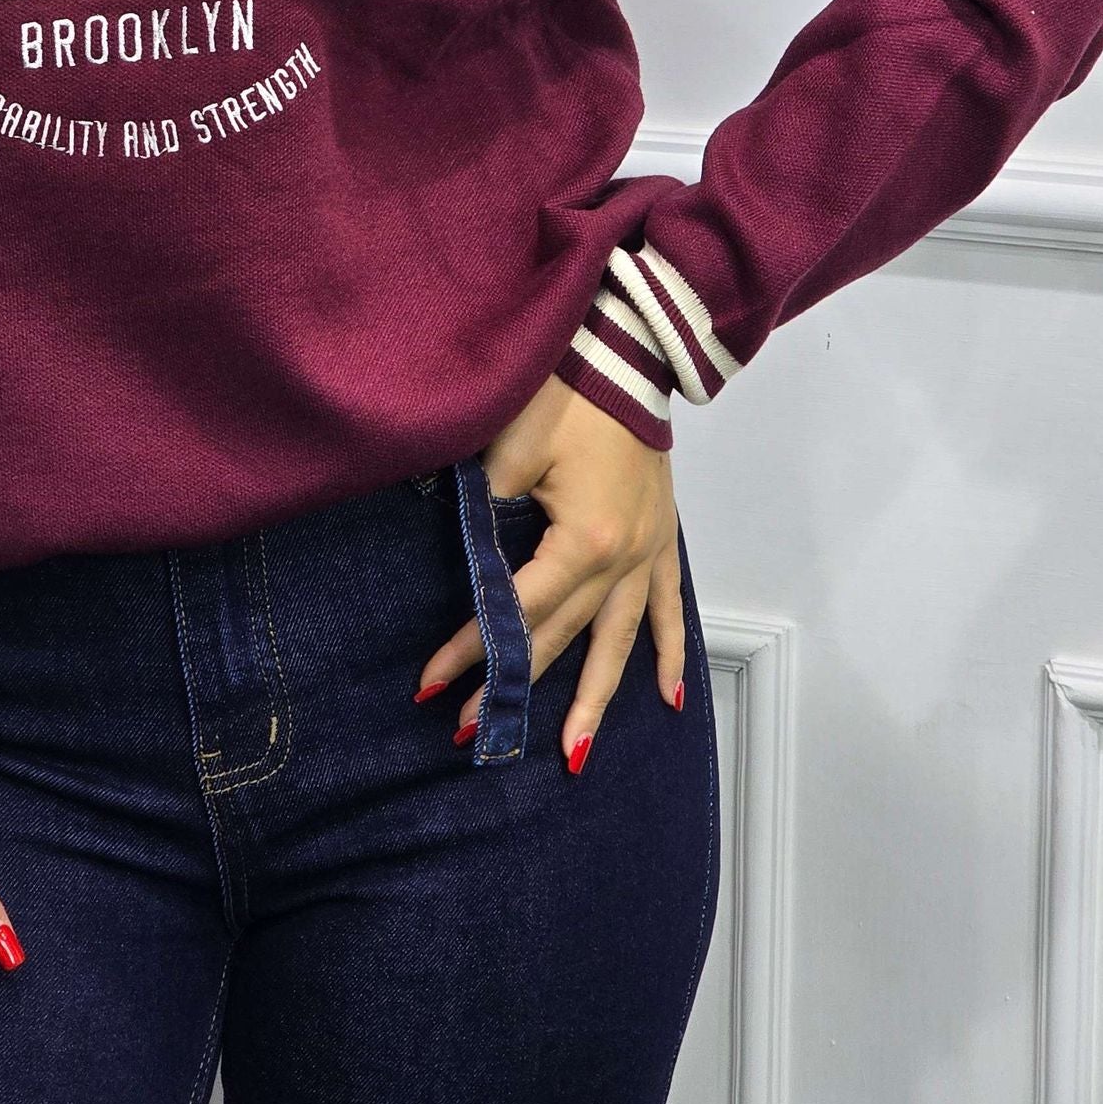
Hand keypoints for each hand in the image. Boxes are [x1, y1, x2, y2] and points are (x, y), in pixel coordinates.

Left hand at [414, 372, 688, 768]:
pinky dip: (670, 651)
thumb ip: (485, 513)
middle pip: (563, 635)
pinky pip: (668, 606)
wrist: (624, 349)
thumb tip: (461, 559)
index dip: (472, 646)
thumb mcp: (509, 450)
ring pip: (619, 639)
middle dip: (515, 684)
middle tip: (471, 734)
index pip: (518, 608)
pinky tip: (668, 697)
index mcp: (587, 539)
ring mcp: (650, 550)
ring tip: (570, 754)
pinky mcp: (661, 537)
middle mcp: (625, 558)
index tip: (432, 685)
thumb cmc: (565, 391)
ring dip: (594, 697)